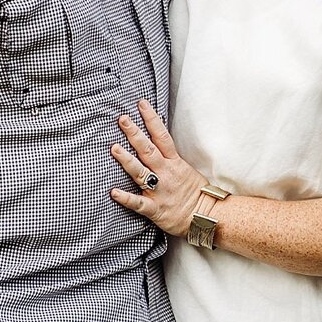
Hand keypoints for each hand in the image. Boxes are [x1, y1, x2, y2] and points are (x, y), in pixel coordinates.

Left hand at [106, 99, 206, 236]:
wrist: (207, 217)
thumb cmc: (196, 194)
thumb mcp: (186, 169)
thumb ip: (170, 158)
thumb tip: (157, 143)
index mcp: (174, 163)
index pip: (162, 136)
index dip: (151, 119)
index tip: (141, 104)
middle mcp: (165, 174)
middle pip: (148, 150)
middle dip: (135, 134)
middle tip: (122, 119)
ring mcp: (160, 191)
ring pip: (141, 172)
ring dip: (127, 160)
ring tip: (114, 148)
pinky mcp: (156, 208)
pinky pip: (139, 203)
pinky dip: (126, 198)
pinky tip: (114, 192)